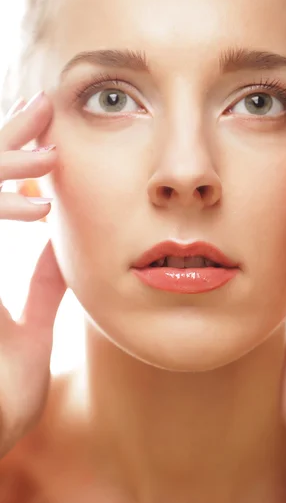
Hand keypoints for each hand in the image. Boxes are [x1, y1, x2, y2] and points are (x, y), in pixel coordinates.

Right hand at [0, 94, 65, 457]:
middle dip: (4, 139)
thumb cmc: (4, 396)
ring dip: (1, 164)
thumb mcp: (31, 329)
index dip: (10, 156)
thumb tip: (63, 248)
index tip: (45, 131)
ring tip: (47, 147)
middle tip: (43, 106)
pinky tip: (38, 211)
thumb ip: (42, 287)